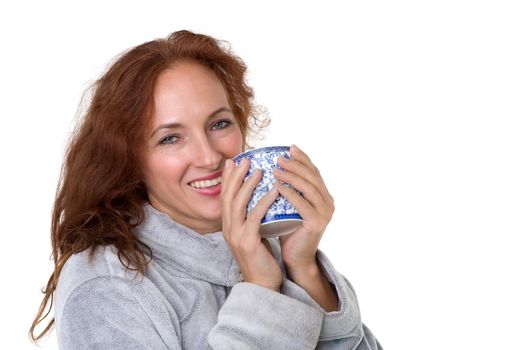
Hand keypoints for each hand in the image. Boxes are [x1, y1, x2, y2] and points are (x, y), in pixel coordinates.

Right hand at [221, 158, 282, 290]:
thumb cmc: (262, 258)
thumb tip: (260, 199)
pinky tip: (273, 191)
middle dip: (235, 176)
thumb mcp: (253, 234)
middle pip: (228, 196)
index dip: (228, 178)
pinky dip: (263, 201)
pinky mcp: (247, 242)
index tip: (234, 162)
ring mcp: (235, 236)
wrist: (262, 284)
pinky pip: (254, 217)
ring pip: (238, 204)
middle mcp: (228, 229)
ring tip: (259, 169)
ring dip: (248, 184)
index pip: (225, 197)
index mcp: (228, 226)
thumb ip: (252, 218)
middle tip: (245, 159)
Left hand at [273, 145, 334, 272]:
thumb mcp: (288, 205)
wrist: (295, 257)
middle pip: (312, 177)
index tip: (290, 147)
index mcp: (323, 196)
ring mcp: (324, 213)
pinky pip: (303, 204)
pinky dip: (290, 193)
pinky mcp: (316, 223)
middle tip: (279, 157)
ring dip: (291, 176)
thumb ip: (288, 189)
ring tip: (275, 169)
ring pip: (309, 188)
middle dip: (296, 164)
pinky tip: (277, 186)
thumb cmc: (288, 230)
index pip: (314, 172)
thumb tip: (271, 167)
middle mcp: (328, 202)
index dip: (303, 158)